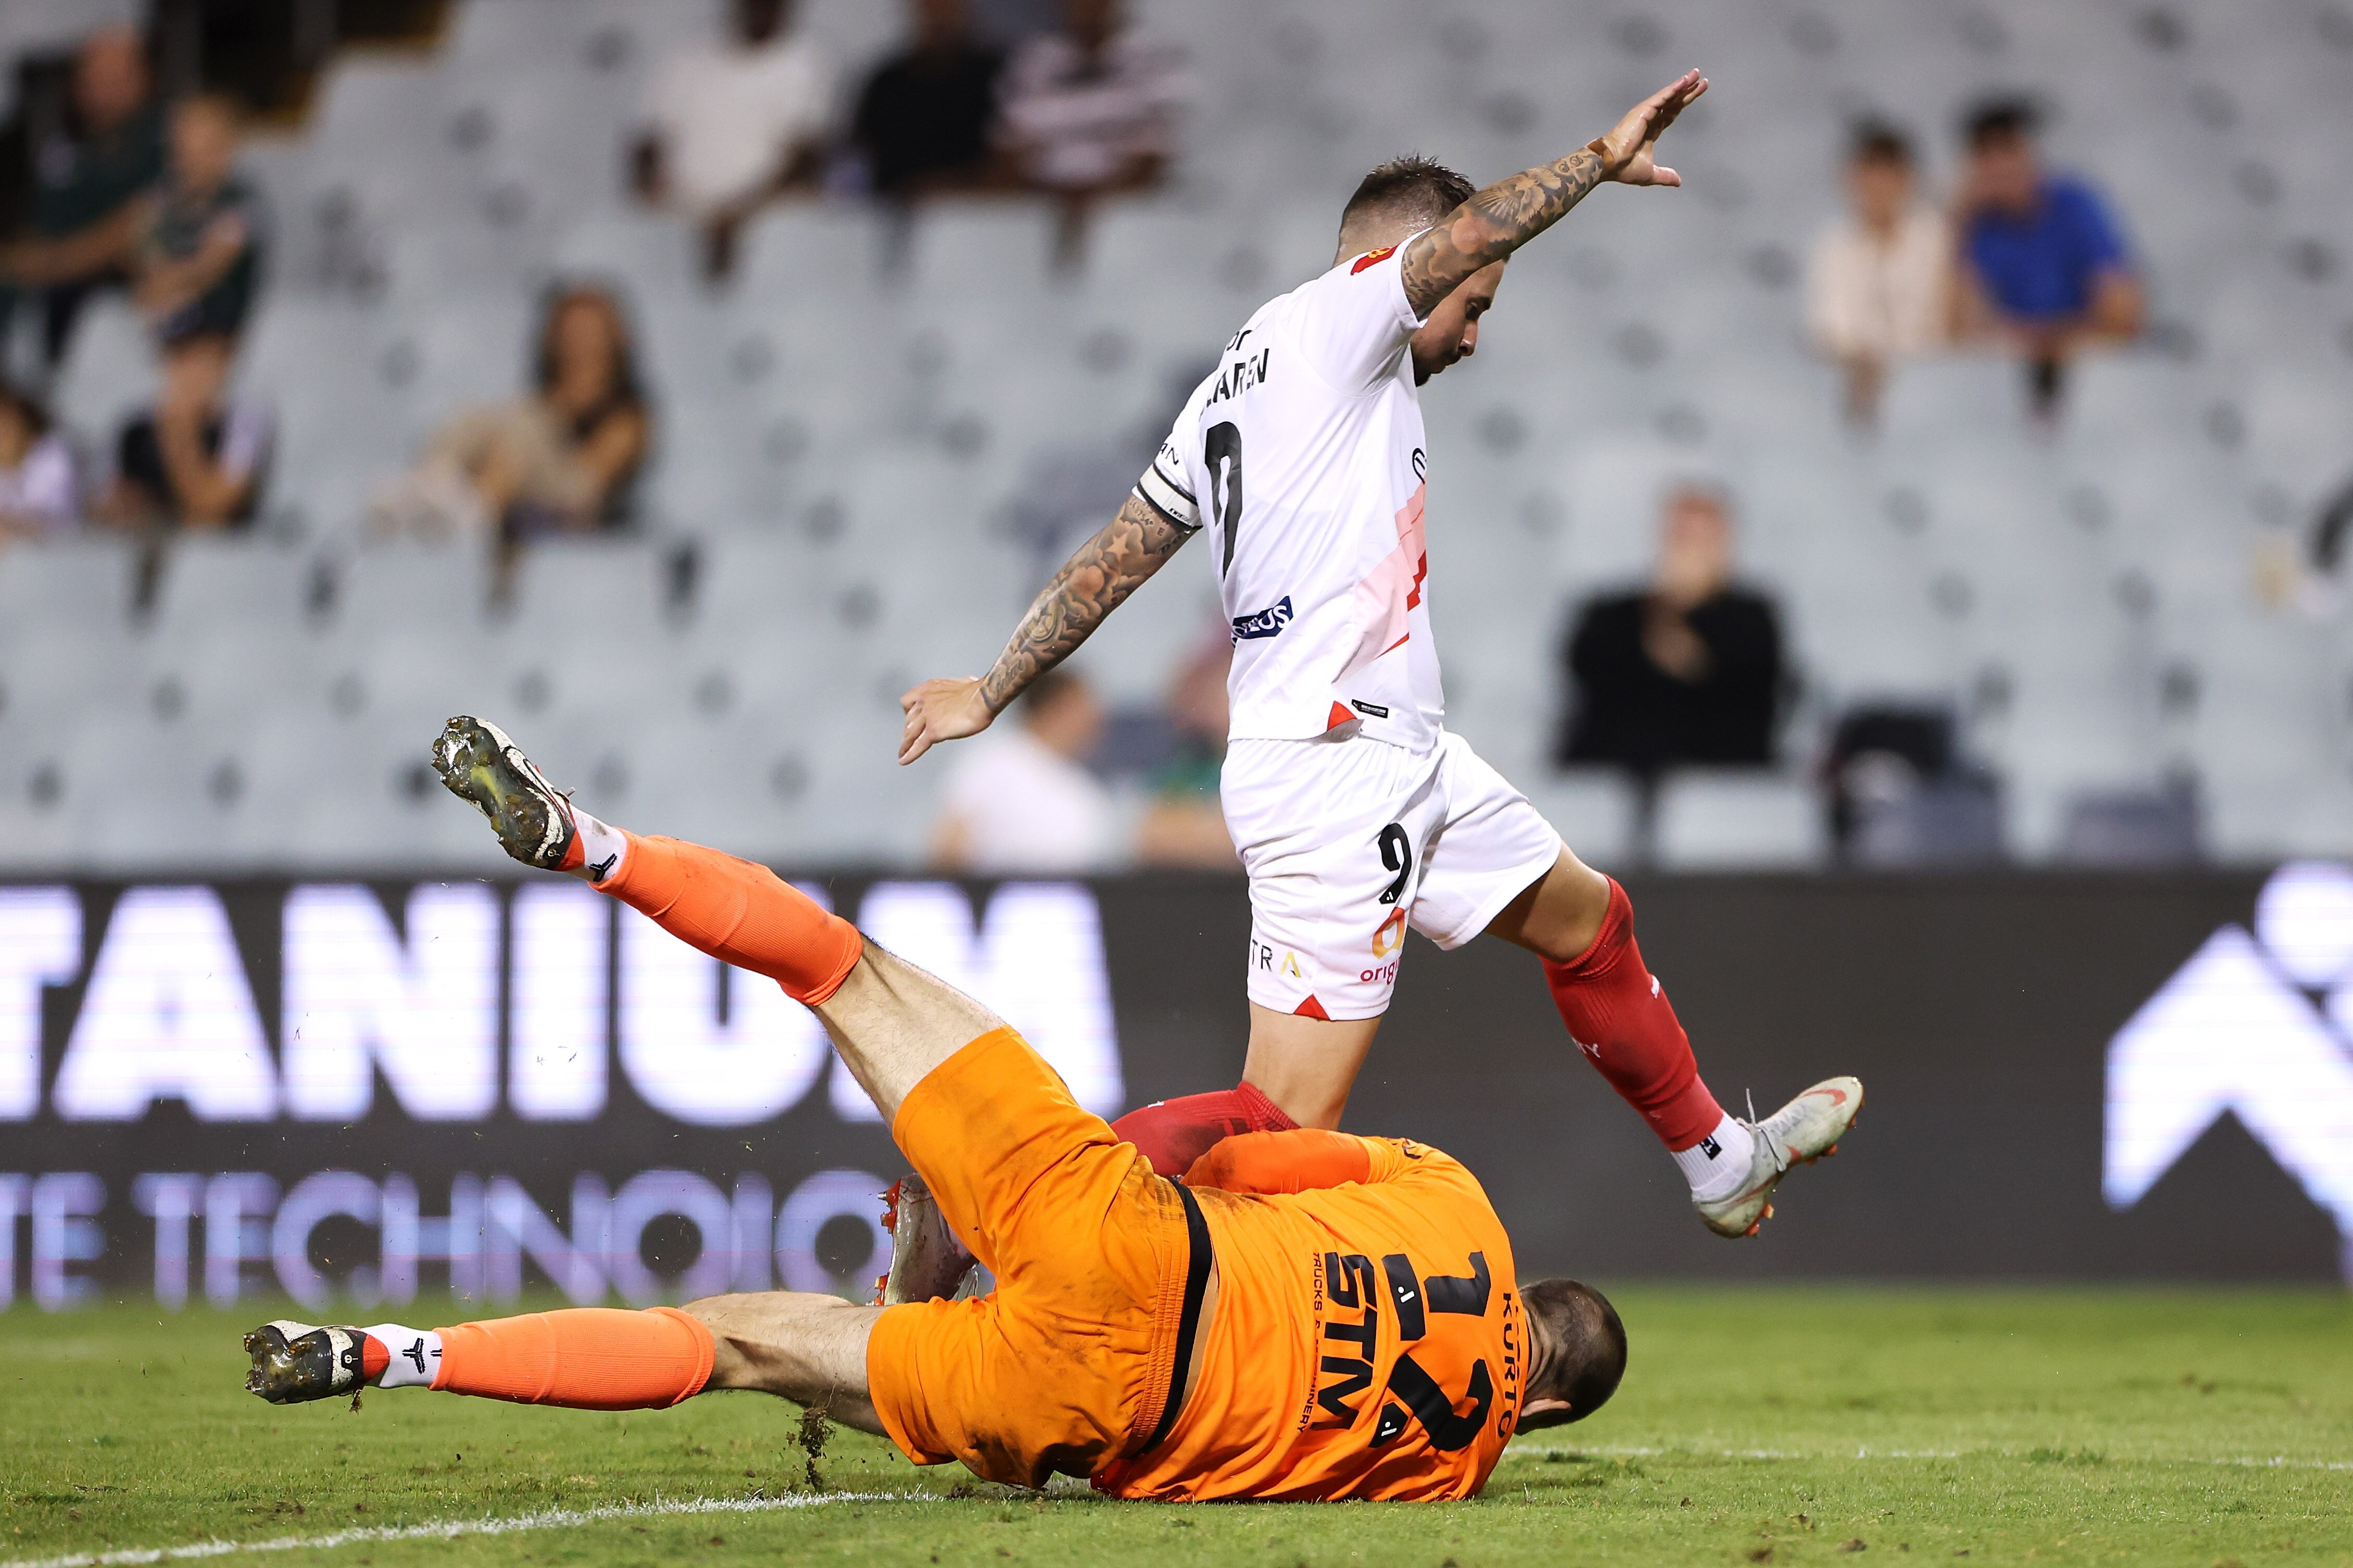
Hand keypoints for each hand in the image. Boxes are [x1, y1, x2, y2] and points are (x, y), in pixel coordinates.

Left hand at [898, 676, 996, 764]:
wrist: (983, 699)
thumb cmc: (978, 692)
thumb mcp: (964, 683)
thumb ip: (960, 686)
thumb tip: (968, 683)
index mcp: (930, 688)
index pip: (908, 701)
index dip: (908, 712)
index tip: (911, 717)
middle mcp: (925, 701)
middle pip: (908, 719)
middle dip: (908, 730)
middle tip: (909, 738)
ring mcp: (928, 717)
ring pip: (910, 733)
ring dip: (905, 744)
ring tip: (902, 752)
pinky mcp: (934, 731)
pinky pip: (918, 745)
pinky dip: (910, 754)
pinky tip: (904, 760)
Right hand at [1590, 69, 1708, 186]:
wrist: (1610, 164)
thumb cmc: (1624, 168)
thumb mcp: (1650, 174)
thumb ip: (1665, 175)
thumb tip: (1678, 181)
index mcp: (1651, 131)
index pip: (1671, 114)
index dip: (1683, 104)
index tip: (1695, 94)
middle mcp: (1650, 119)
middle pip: (1674, 102)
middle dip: (1688, 91)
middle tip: (1702, 80)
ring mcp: (1646, 113)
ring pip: (1670, 96)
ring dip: (1684, 84)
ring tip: (1696, 74)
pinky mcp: (1644, 110)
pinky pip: (1663, 97)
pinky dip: (1674, 88)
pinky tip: (1685, 81)